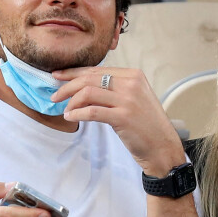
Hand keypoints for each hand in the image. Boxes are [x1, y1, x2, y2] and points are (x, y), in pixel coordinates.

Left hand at [53, 67, 186, 175]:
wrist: (163, 147)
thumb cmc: (147, 125)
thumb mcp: (134, 99)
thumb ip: (115, 89)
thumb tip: (84, 86)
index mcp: (133, 75)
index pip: (97, 69)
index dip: (74, 72)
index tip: (58, 76)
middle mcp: (131, 84)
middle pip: (90, 78)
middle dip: (67, 86)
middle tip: (55, 95)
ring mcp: (128, 100)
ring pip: (88, 92)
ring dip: (71, 101)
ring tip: (65, 110)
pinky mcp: (123, 117)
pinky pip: (92, 111)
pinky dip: (77, 114)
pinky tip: (71, 117)